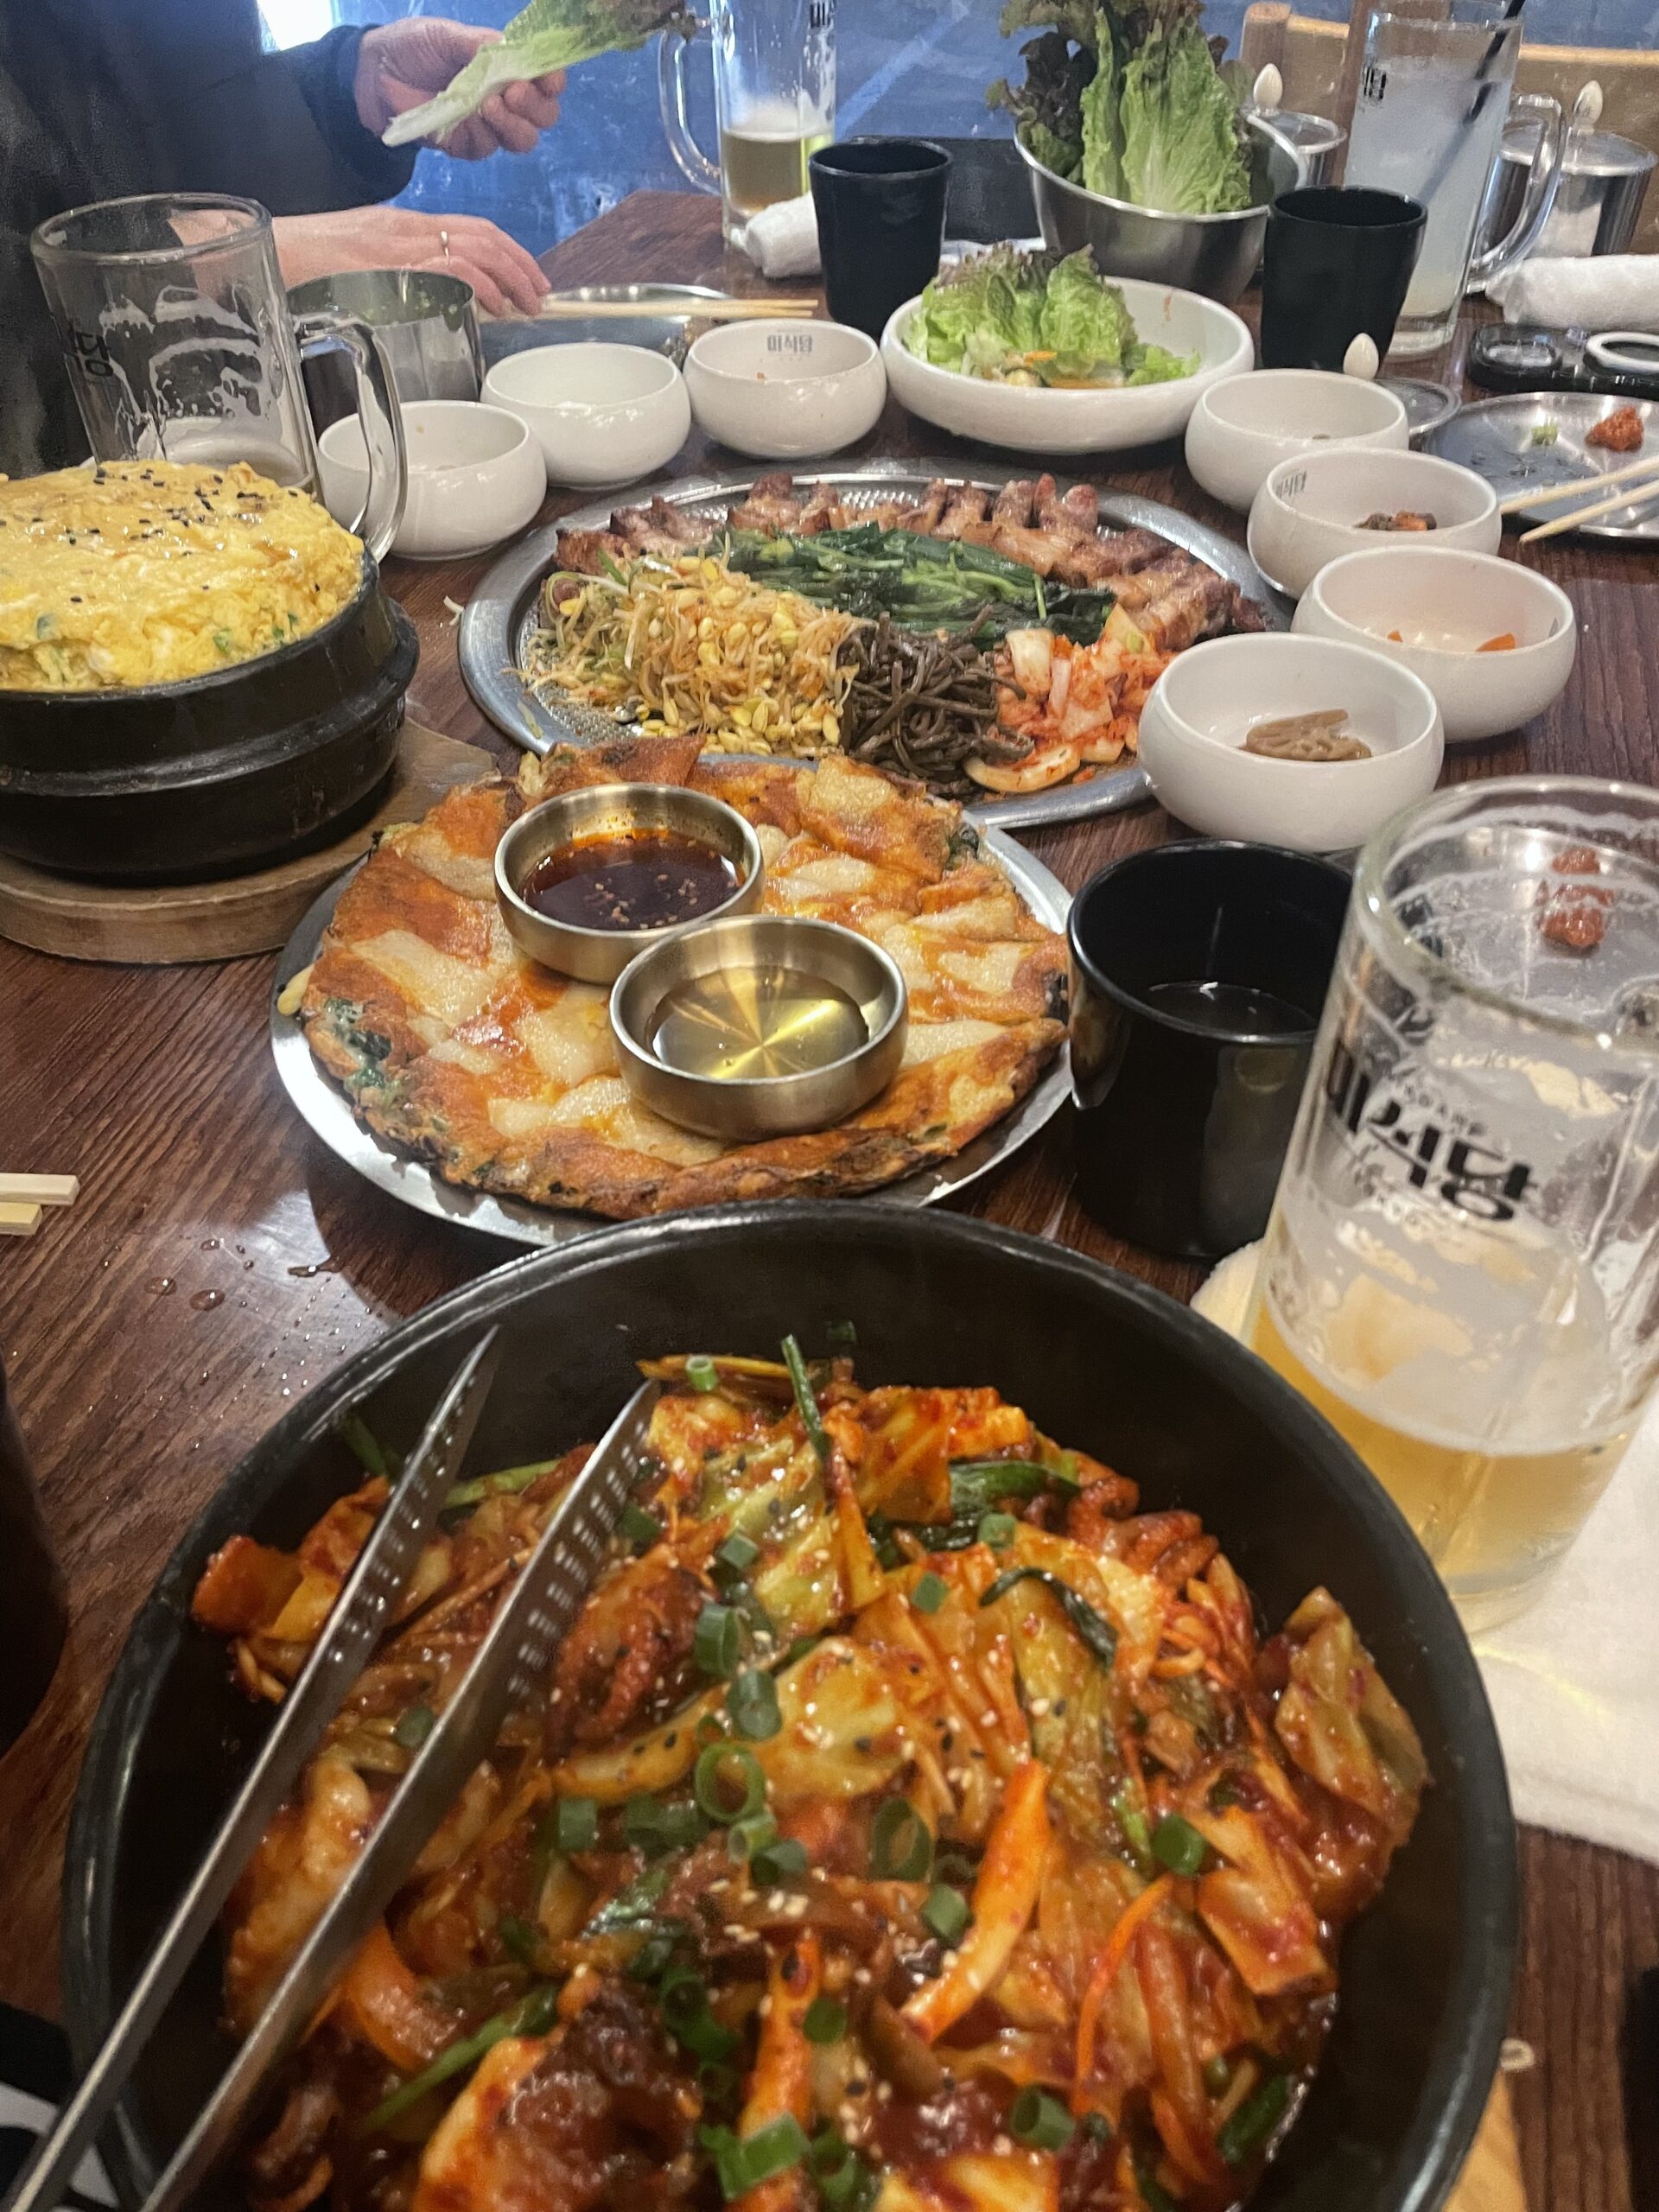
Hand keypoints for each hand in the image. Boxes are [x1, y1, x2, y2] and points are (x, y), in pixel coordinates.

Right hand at [273, 207, 546, 316]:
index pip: (469, 228)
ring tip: (528, 305)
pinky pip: (446, 268)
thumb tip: (435, 303)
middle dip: (520, 264)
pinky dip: (479, 285)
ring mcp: (396, 244)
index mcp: (400, 226)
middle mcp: (404, 228)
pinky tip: (494, 305)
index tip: (530, 277)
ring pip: (473, 248)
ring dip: (510, 277)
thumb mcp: (359, 268)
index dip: (508, 251)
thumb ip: (397, 279)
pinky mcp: (387, 264)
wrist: (262, 252)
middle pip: (481, 235)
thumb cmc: (302, 268)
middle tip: (541, 295)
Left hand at [354, 18, 565, 158]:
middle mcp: (505, 98)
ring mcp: (487, 125)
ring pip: (523, 140)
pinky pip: (486, 149)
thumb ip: (481, 44)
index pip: (545, 79)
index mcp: (506, 67)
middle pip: (543, 116)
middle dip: (535, 107)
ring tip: (489, 105)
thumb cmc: (412, 46)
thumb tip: (512, 51)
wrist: (374, 72)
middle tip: (514, 92)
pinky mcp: (465, 145)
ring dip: (513, 124)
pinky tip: (468, 118)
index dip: (553, 81)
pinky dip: (482, 134)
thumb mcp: (448, 35)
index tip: (547, 79)